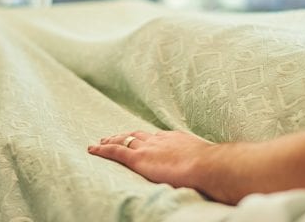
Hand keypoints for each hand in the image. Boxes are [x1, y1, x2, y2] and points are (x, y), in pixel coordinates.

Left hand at [88, 130, 211, 189]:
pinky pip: (115, 151)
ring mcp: (147, 147)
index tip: (139, 138)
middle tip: (114, 136)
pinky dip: (103, 149)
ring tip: (100, 142)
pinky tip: (93, 149)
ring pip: (123, 140)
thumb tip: (206, 169)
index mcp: (174, 139)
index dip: (144, 137)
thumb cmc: (211, 167)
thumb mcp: (204, 159)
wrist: (207, 165)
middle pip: (136, 134)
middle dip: (124, 135)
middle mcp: (159, 140)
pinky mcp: (138, 158)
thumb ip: (198, 162)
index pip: (155, 136)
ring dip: (111, 140)